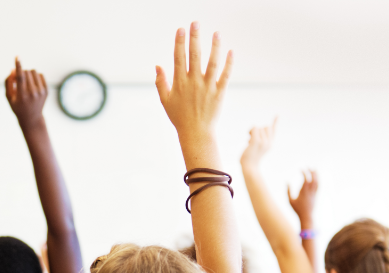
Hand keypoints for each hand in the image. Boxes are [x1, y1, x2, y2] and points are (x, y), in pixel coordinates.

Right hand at [5, 58, 47, 129]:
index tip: (17, 57)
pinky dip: (35, 76)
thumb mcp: (8, 96)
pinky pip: (40, 75)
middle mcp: (33, 93)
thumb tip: (13, 69)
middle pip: (26, 72)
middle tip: (18, 80)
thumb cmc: (17, 106)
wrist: (31, 118)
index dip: (18, 66)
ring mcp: (41, 92)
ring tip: (25, 82)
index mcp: (22, 95)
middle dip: (21, 72)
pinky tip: (32, 84)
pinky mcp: (46, 90)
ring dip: (28, 73)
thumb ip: (8, 82)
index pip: (20, 77)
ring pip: (34, 71)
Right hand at [155, 22, 231, 141]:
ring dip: (215, 46)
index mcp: (179, 83)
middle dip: (195, 38)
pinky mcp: (220, 92)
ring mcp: (207, 86)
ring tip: (216, 32)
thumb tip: (158, 66)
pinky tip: (231, 50)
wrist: (196, 133)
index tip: (181, 29)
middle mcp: (193, 82)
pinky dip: (229, 63)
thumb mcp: (165, 101)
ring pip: (212, 62)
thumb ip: (161, 83)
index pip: (179, 58)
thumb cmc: (179, 117)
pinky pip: (226, 75)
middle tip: (195, 23)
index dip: (179, 43)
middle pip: (194, 55)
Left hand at [240, 120, 275, 167]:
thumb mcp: (255, 148)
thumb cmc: (250, 159)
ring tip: (249, 141)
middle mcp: (269, 142)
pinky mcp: (257, 141)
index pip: (273, 130)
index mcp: (270, 144)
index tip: (277, 115)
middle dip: (258, 130)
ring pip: (259, 128)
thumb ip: (257, 140)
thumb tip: (252, 132)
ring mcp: (263, 142)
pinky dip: (250, 131)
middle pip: (265, 127)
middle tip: (252, 137)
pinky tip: (248, 140)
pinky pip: (254, 128)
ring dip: (252, 131)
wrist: (249, 167)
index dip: (274, 123)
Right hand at [288, 170, 318, 227]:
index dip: (304, 173)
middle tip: (309, 166)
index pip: (306, 180)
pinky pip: (318, 186)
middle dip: (311, 172)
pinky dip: (318, 180)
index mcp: (304, 192)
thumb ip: (288, 191)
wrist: (307, 216)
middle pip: (313, 179)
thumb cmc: (297, 209)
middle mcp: (310, 192)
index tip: (301, 169)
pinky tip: (316, 177)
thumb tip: (287, 182)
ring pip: (317, 182)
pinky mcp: (316, 195)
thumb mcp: (290, 201)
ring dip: (316, 175)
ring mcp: (314, 193)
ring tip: (314, 169)